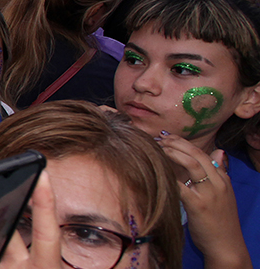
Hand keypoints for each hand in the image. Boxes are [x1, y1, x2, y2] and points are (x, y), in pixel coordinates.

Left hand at [157, 134, 248, 262]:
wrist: (226, 245)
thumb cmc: (219, 220)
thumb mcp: (223, 194)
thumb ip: (220, 173)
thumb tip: (218, 152)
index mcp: (223, 179)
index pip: (203, 153)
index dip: (183, 143)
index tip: (167, 137)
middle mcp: (218, 183)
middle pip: (197, 154)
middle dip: (176, 143)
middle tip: (159, 139)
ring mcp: (209, 194)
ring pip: (192, 164)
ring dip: (173, 153)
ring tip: (158, 149)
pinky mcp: (198, 205)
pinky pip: (181, 185)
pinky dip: (168, 176)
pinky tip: (156, 170)